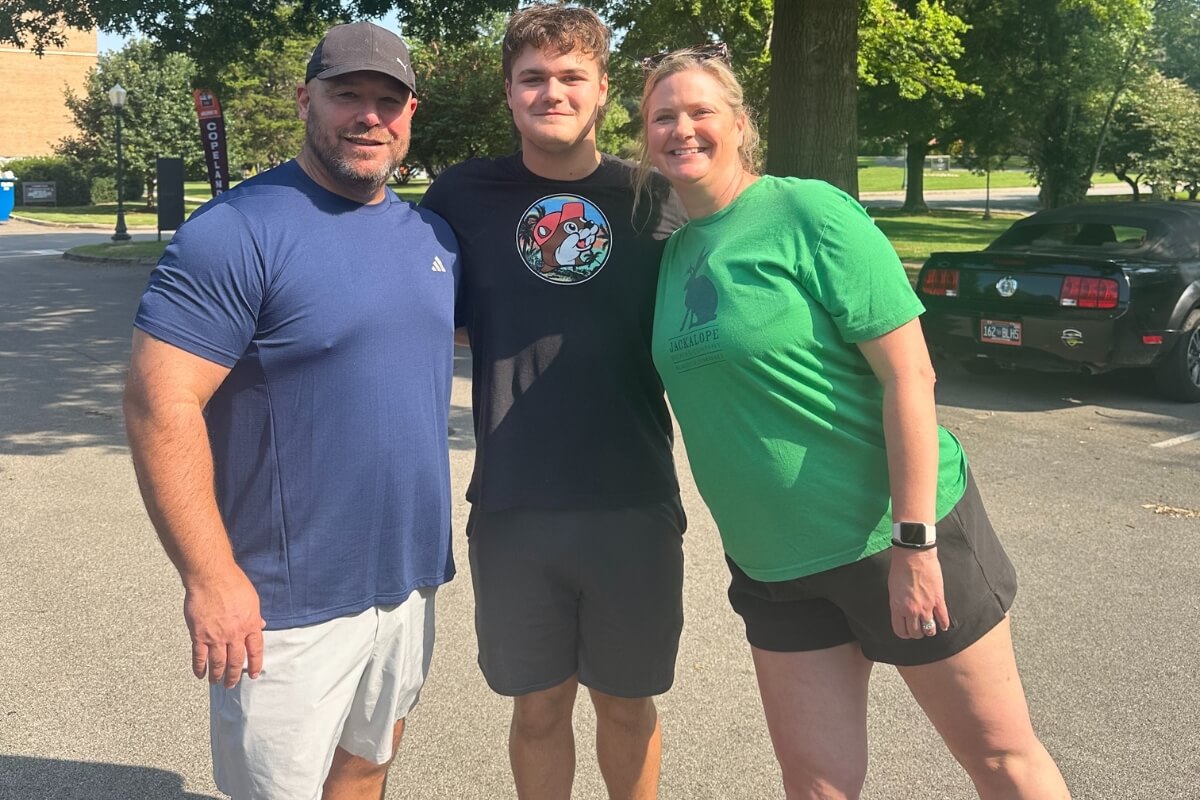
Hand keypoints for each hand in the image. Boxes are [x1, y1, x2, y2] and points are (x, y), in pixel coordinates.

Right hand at [182, 566, 265, 687]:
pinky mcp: (199, 635)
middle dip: (235, 676)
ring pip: (218, 663)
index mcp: (250, 625)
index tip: (254, 674)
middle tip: (232, 684)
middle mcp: (234, 635)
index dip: (256, 665)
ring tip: (217, 682)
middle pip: (236, 662)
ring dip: (218, 676)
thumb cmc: (232, 583)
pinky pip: (199, 657)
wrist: (211, 577)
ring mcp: (216, 637)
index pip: (256, 651)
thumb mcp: (252, 600)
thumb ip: (255, 616)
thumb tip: (261, 625)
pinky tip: (200, 675)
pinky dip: (199, 668)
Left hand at [887, 547, 950, 638]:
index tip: (907, 631)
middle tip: (919, 629)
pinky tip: (943, 626)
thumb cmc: (900, 569)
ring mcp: (926, 607)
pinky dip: (944, 624)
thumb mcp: (893, 589)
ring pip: (930, 630)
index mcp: (897, 607)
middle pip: (916, 633)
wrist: (913, 556)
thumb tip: (902, 612)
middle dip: (917, 633)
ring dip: (930, 630)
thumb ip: (898, 603)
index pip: (900, 630)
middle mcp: (911, 610)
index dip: (905, 633)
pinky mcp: (938, 600)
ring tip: (930, 627)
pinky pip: (943, 619)